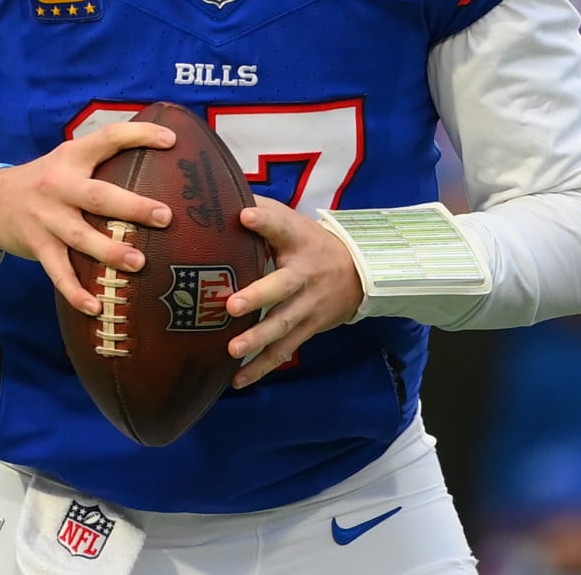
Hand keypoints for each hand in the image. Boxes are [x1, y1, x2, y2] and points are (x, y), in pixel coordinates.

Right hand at [0, 122, 174, 315]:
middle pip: (98, 196)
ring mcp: (47, 219)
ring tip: (139, 263)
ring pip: (81, 237)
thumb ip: (102, 159)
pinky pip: (59, 273)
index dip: (138, 135)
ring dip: (110, 251)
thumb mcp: (68, 158)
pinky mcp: (38, 247)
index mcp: (72, 157)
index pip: (108, 138)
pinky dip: (76, 292)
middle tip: (164, 217)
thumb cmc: (45, 179)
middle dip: (132, 207)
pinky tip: (96, 308)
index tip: (171, 139)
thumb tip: (157, 160)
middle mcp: (59, 187)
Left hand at [225, 196, 363, 387]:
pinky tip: (237, 381)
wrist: (360, 273)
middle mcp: (304, 275)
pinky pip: (285, 350)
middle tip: (232, 306)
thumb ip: (262, 211)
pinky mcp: (308, 329)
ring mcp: (308, 306)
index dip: (264, 221)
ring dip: (258, 339)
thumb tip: (220, 199)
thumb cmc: (311, 243)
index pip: (281, 226)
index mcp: (298, 241)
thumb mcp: (292, 222)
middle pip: (282, 286)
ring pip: (284, 324)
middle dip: (258, 297)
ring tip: (232, 350)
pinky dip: (262, 367)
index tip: (244, 215)